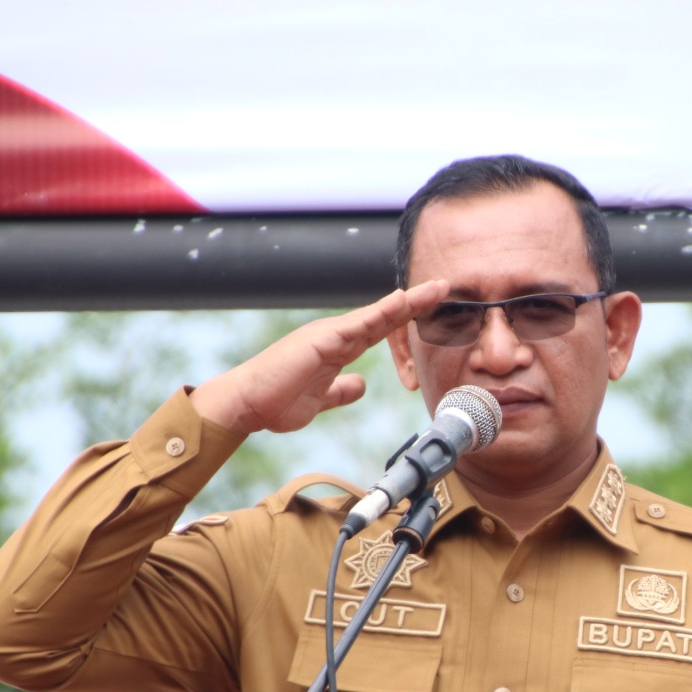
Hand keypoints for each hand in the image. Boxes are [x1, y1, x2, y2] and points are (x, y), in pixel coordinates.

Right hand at [190, 280, 448, 433]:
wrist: (247, 404)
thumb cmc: (276, 401)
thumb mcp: (320, 399)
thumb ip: (341, 390)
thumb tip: (361, 385)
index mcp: (338, 347)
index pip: (379, 329)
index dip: (405, 317)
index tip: (432, 308)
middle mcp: (336, 335)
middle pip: (384, 315)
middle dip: (415, 302)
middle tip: (444, 287)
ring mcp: (329, 335)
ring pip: (377, 315)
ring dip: (408, 302)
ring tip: (435, 289)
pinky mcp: (322, 341)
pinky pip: (359, 324)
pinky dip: (382, 312)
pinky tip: (402, 302)